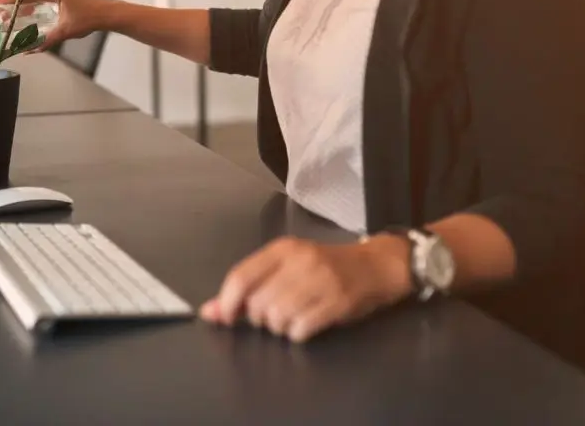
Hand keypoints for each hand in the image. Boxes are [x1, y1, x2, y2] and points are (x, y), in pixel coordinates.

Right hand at [0, 0, 110, 51]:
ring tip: (11, 15)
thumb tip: (29, 51)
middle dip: (14, 2)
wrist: (106, 14)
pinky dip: (32, 3)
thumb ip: (45, 41)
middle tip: (1, 13)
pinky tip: (28, 14)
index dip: (9, 0)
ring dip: (23, 3)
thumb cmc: (87, 19)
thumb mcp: (64, 31)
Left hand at [199, 235, 413, 341]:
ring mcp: (320, 281)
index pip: (241, 276)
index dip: (226, 302)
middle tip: (271, 314)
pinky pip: (301, 329)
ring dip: (278, 327)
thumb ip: (248, 286)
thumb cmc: (323, 267)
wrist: (374, 265)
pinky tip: (305, 325)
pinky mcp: (338, 302)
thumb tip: (209, 312)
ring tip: (290, 319)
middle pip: (257, 303)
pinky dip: (297, 334)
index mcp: (282, 249)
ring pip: (277, 318)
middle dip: (258, 318)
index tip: (225, 318)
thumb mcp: (285, 266)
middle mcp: (299, 262)